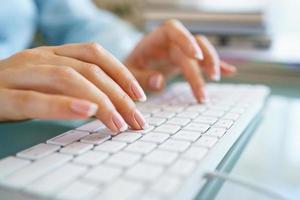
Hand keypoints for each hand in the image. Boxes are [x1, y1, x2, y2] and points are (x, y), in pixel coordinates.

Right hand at [0, 43, 147, 132]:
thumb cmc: (20, 90)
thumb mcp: (54, 83)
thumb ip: (83, 88)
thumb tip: (121, 100)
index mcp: (53, 53)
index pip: (95, 54)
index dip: (122, 73)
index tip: (141, 96)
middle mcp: (38, 57)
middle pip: (88, 69)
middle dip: (118, 95)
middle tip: (136, 120)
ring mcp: (19, 73)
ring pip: (66, 78)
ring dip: (99, 101)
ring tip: (118, 123)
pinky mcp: (0, 95)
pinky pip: (34, 99)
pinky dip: (62, 105)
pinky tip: (85, 113)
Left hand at [125, 19, 235, 102]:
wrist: (128, 73)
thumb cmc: (127, 72)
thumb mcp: (129, 75)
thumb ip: (141, 78)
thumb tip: (159, 81)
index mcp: (154, 40)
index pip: (173, 30)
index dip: (186, 40)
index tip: (197, 57)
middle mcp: (170, 43)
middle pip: (192, 47)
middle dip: (200, 68)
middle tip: (203, 93)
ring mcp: (180, 51)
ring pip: (202, 49)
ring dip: (212, 63)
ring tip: (216, 79)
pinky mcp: (186, 61)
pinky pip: (204, 61)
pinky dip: (217, 65)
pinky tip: (230, 71)